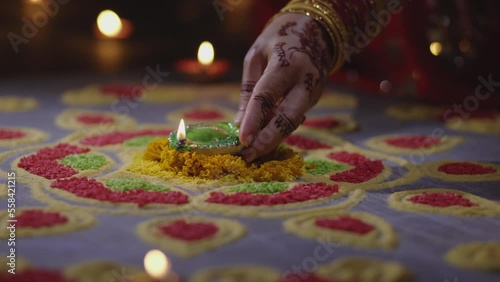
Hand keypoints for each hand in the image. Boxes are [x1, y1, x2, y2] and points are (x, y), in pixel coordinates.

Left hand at [235, 13, 332, 161]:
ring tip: (252, 154)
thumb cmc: (277, 40)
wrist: (314, 30)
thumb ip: (249, 90)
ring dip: (273, 140)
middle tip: (248, 156)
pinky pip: (294, 118)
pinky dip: (279, 131)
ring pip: (293, 122)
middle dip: (268, 140)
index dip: (254, 120)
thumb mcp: (256, 56)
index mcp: (286, 63)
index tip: (241, 140)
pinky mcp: (314, 99)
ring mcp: (313, 91)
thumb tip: (239, 123)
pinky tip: (264, 141)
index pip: (267, 96)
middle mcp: (304, 80)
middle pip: (288, 117)